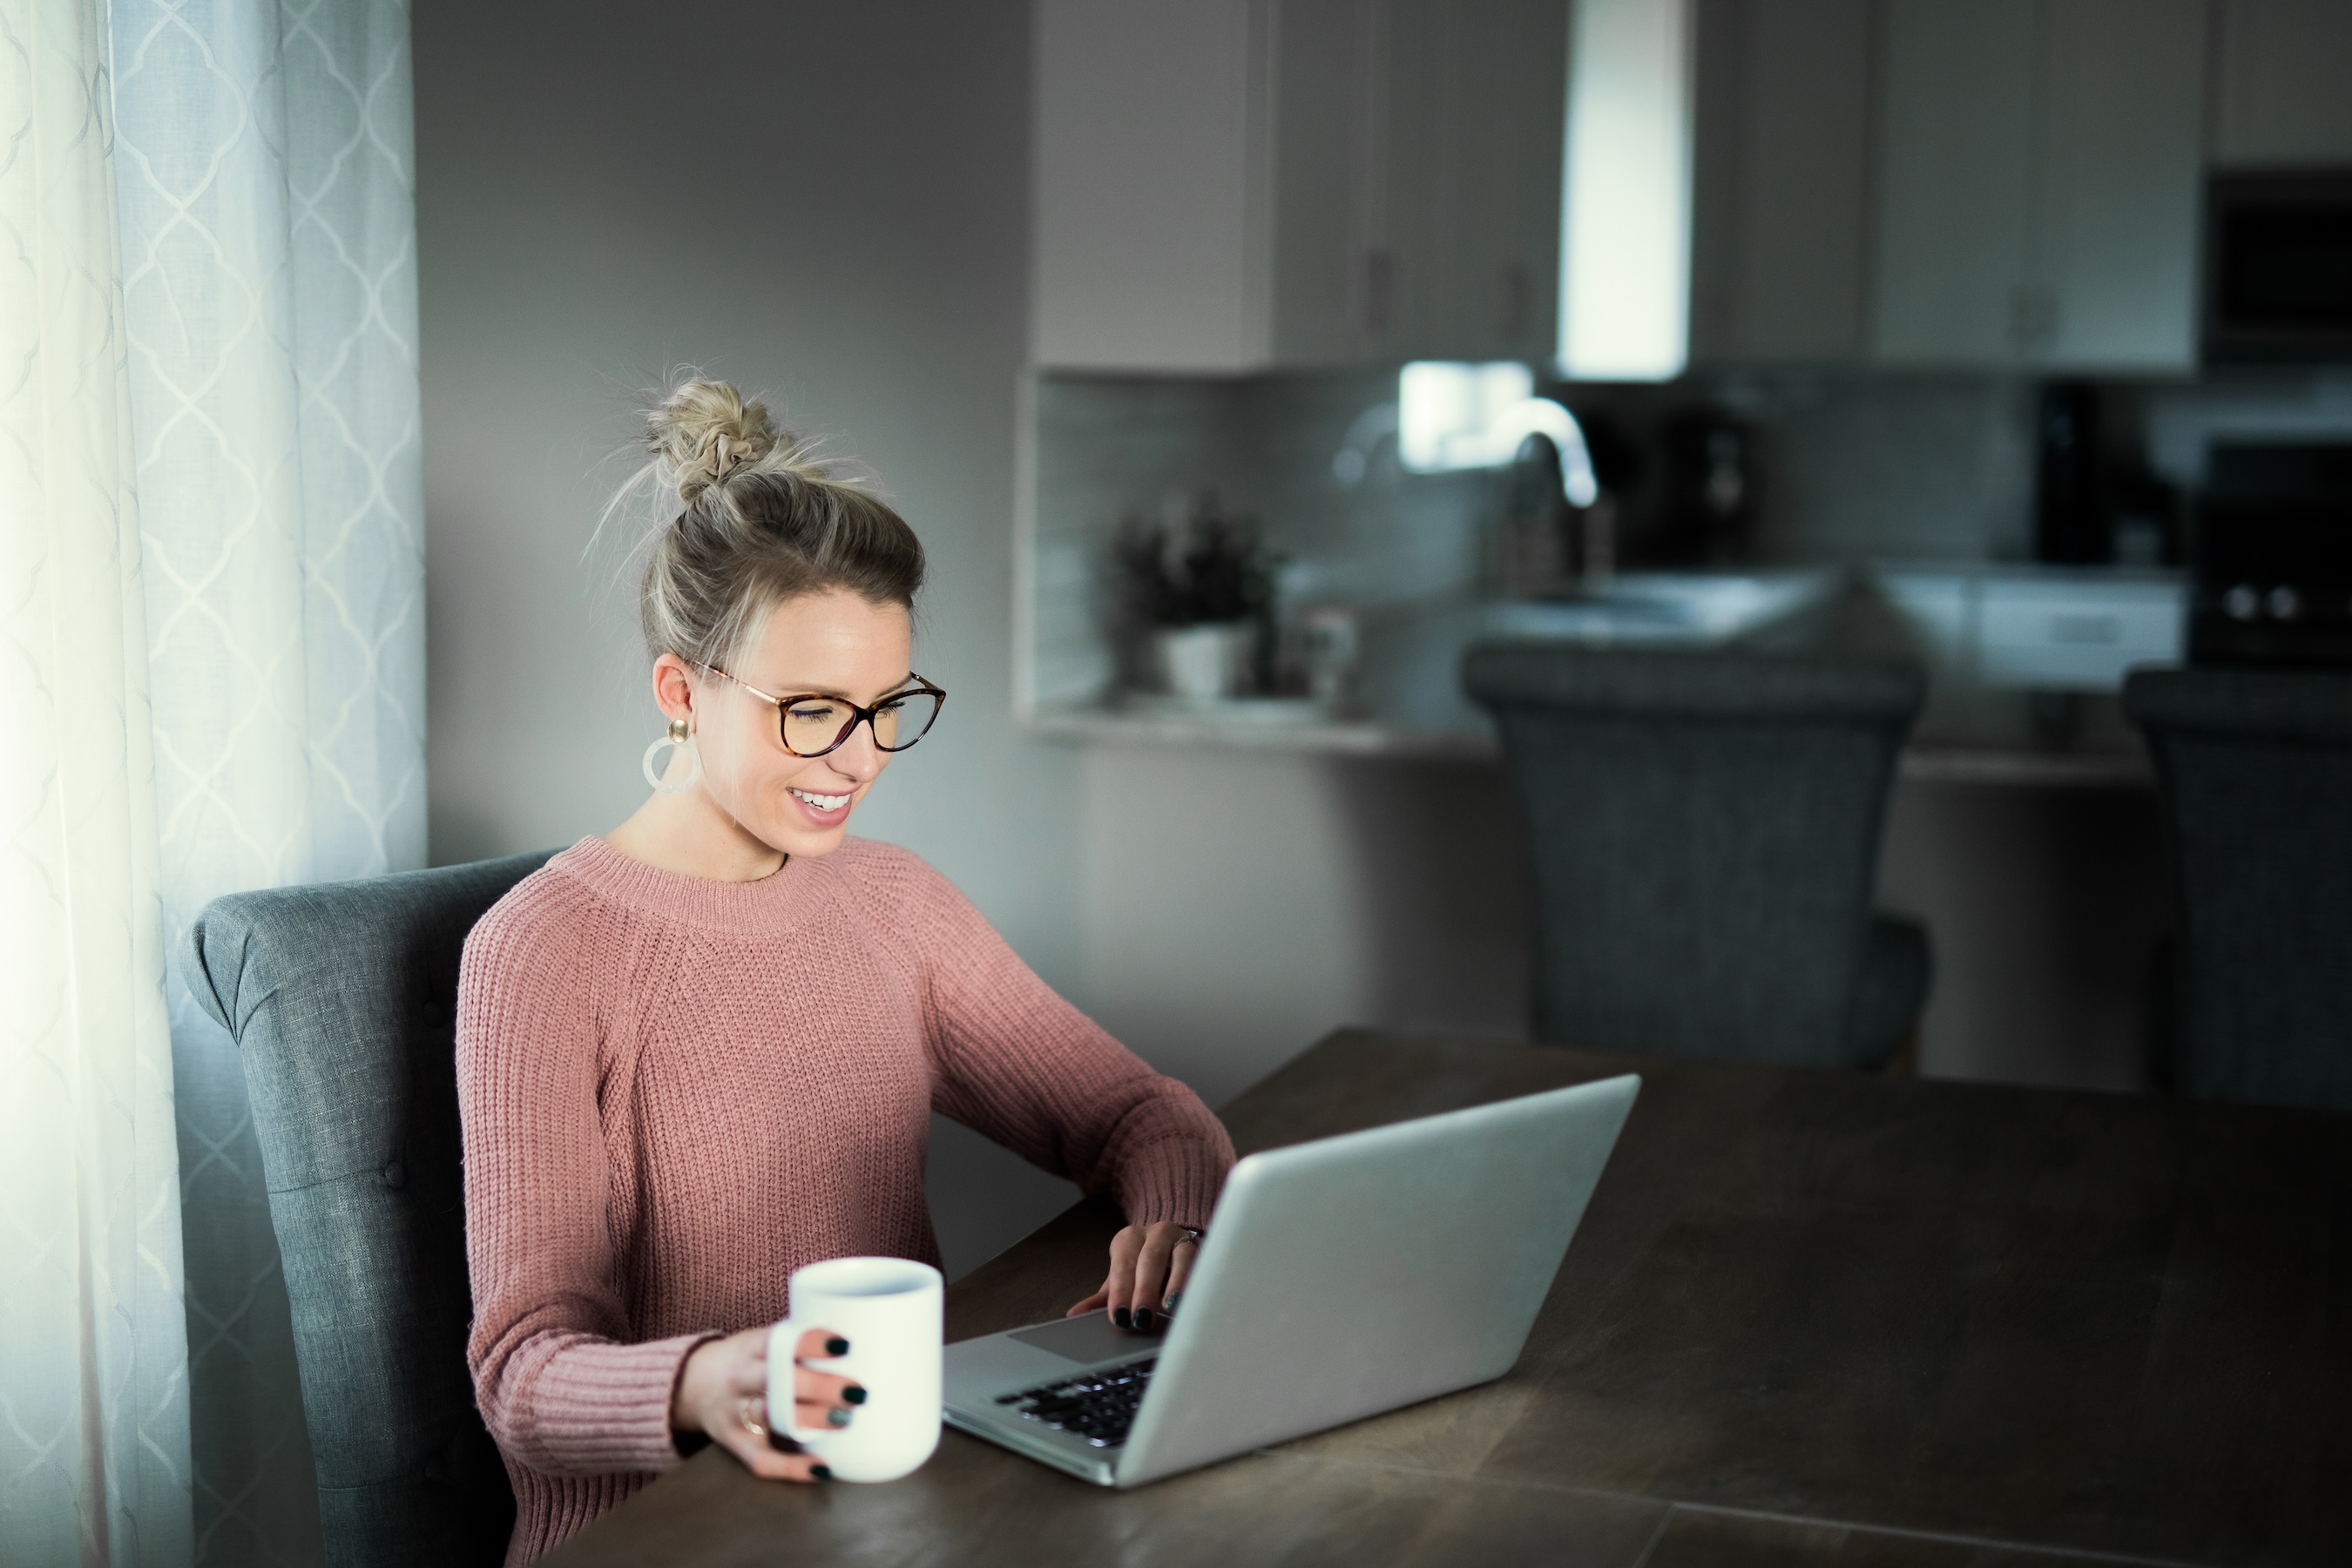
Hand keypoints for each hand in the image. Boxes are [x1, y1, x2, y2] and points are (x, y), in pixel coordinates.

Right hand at [670, 1324, 862, 1480]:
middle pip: (777, 1381)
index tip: (844, 1345)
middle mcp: (740, 1377)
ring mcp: (734, 1411)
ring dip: (811, 1420)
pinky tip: (821, 1468)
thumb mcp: (760, 1339)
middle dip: (820, 1387)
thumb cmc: (745, 1359)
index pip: (778, 1340)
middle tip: (857, 1391)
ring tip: (846, 1420)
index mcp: (751, 1347)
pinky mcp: (733, 1442)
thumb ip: (796, 1343)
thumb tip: (862, 1342)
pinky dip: (792, 1468)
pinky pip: (761, 1459)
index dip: (811, 1343)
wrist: (691, 1383)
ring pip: (771, 1417)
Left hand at [1065, 1221, 1201, 1330]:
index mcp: (1129, 1239)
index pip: (1123, 1264)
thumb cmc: (1142, 1269)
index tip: (1120, 1317)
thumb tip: (1074, 1314)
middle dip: (1145, 1290)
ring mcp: (1182, 1238)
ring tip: (1172, 1306)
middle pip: (1150, 1259)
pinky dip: (1198, 1281)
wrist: (1174, 1244)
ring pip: (1181, 1256)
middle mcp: (1156, 1233)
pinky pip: (1203, 1262)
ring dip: (1176, 1282)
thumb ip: (1102, 1298)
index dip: (1121, 1291)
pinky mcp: (1205, 1249)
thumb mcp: (1122, 1280)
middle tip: (1142, 1319)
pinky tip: (1196, 1298)